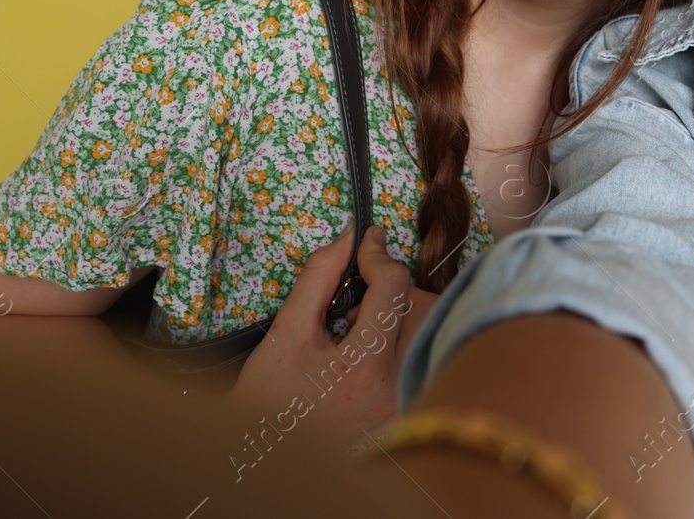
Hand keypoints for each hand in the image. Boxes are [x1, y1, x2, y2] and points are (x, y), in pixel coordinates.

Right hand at [229, 224, 423, 441]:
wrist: (264, 458)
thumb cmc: (268, 401)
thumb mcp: (286, 332)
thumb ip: (319, 276)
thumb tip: (349, 236)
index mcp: (364, 366)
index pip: (394, 287)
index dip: (378, 255)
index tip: (366, 242)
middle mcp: (396, 388)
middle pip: (421, 307)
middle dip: (392, 290)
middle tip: (354, 305)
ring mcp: (407, 403)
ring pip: (429, 331)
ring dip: (400, 315)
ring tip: (359, 332)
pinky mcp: (409, 411)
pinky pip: (424, 357)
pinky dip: (404, 342)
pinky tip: (371, 353)